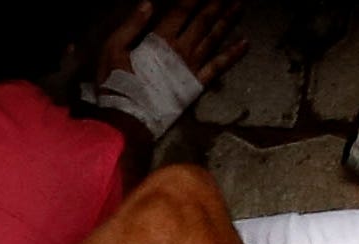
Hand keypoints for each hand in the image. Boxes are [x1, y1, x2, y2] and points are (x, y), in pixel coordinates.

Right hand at [96, 0, 245, 90]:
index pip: (181, 11)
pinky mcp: (198, 84)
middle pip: (203, 21)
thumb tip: (148, 3)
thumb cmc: (116, 82)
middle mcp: (181, 50)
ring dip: (227, 21)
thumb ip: (132, 25)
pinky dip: (233, 54)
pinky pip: (220, 66)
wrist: (129, 117)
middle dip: (216, 4)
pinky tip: (245, 43)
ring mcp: (192, 67)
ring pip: (214, 39)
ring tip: (239, 6)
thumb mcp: (113, 48)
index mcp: (160, 39)